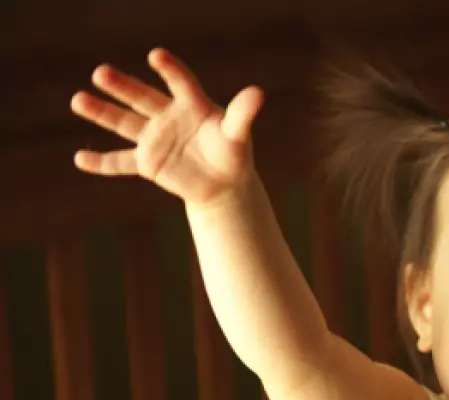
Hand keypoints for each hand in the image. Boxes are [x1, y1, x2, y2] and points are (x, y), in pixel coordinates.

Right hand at [70, 48, 262, 204]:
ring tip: (79, 99)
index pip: (180, 83)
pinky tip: (80, 159)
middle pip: (141, 97)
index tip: (156, 55)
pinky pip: (121, 163)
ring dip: (102, 112)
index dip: (169, 70)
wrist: (223, 183)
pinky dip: (102, 163)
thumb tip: (257, 92)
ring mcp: (154, 139)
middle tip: (101, 72)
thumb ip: (242, 114)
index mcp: (191, 104)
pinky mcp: (147, 163)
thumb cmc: (232, 153)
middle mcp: (167, 117)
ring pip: (124, 123)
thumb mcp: (237, 135)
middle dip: (122, 86)